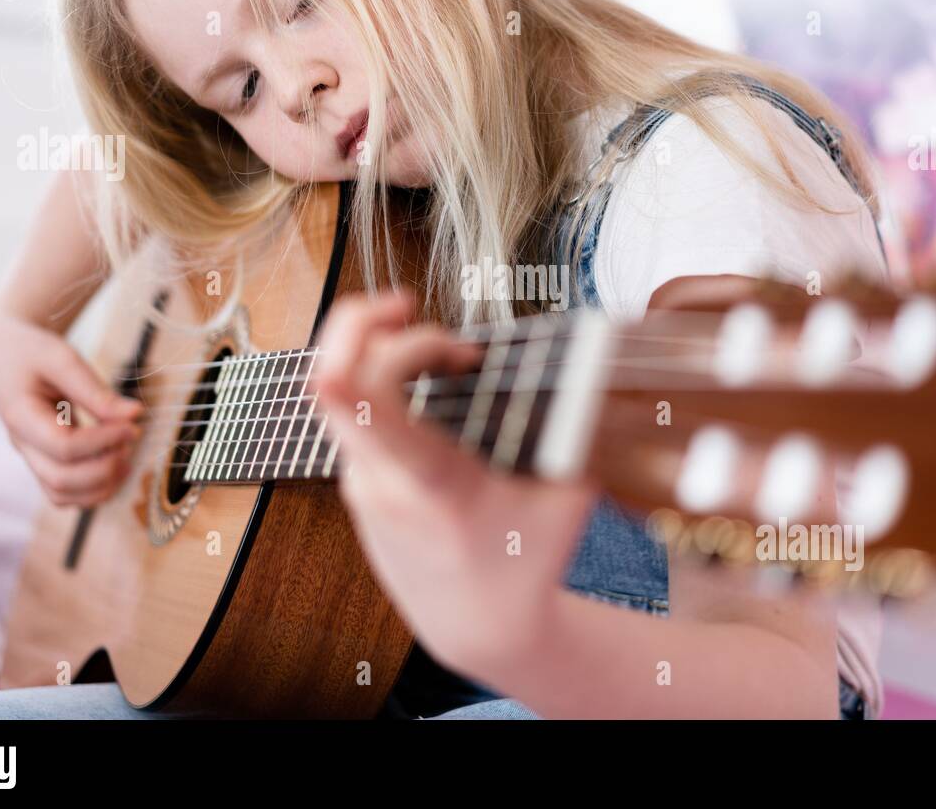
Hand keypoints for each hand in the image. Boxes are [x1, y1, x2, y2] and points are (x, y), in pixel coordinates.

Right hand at [0, 312, 141, 506]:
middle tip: (131, 439)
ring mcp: (32, 457)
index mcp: (21, 417)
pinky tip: (116, 465)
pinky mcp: (45, 460)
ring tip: (127, 456)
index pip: (63, 447)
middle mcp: (23, 445)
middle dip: (105, 468)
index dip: (103, 441)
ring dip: (101, 485)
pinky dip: (93, 489)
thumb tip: (135, 415)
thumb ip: (96, 391)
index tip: (133, 426)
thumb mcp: (62, 359)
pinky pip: (65, 492)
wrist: (5, 353)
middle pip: (61, 480)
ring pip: (62, 495)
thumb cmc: (32, 352)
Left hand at [312, 292, 598, 677]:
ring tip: (450, 356)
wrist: (477, 629)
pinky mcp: (356, 483)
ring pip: (343, 389)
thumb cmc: (524, 566)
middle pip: (336, 378)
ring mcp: (361, 482)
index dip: (355, 357)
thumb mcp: (569, 498)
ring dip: (389, 351)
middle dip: (368, 321)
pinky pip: (355, 410)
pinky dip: (386, 379)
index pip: (369, 412)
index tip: (389, 316)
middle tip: (412, 306)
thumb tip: (599, 373)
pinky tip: (432, 384)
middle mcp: (383, 481)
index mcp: (434, 483)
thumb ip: (578, 434)